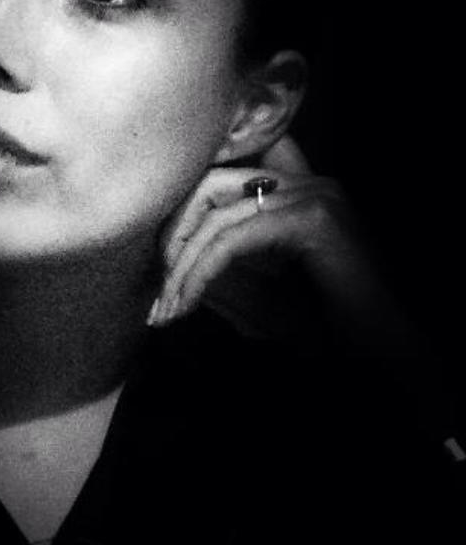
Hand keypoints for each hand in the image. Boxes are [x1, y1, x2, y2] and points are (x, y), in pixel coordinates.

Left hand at [149, 135, 397, 349]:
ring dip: (181, 262)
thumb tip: (171, 257)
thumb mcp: (261, 295)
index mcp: (299, 193)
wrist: (387, 365)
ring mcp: (315, 196)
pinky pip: (234, 238)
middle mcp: (309, 183)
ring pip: (217, 212)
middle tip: (158, 288)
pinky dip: (201, 271)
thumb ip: (222, 265)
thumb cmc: (328, 334)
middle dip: (173, 234)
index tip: (164, 266)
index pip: (224, 179)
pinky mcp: (314, 220)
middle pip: (211, 184)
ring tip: (166, 307)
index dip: (185, 214)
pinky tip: (186, 302)